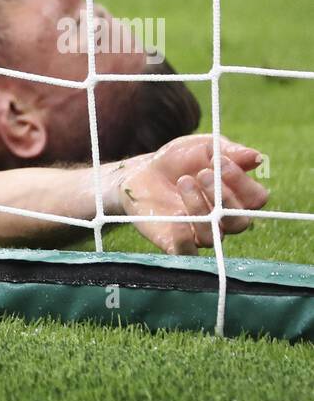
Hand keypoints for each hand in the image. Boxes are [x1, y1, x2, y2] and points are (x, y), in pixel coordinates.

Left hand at [113, 135, 269, 254]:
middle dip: (224, 197)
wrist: (142, 171)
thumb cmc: (179, 160)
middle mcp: (223, 220)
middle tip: (203, 173)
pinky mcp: (175, 242)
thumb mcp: (203, 147)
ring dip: (200, 207)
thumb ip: (228, 151)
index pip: (256, 199)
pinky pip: (187, 253)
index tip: (219, 160)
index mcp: (237, 197)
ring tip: (184, 182)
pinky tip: (177, 216)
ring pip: (213, 235)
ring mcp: (200, 233)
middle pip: (240, 221)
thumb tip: (257, 157)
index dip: (242, 181)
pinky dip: (185, 239)